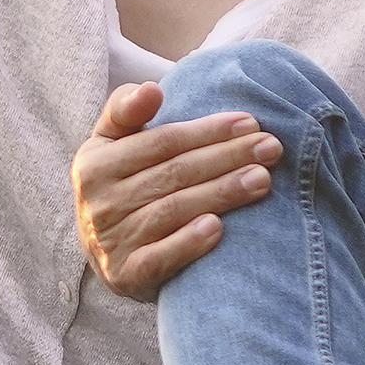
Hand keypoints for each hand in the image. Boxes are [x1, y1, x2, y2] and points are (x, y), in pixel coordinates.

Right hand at [69, 81, 280, 300]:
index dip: (207, 130)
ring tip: (262, 180)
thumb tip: (152, 89)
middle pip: (174, 173)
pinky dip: (189, 242)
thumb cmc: (122, 183)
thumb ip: (128, 110)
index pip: (161, 141)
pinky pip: (160, 257)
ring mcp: (110, 241)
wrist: (107, 253)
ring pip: (173, 210)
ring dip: (221, 194)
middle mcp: (98, 202)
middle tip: (271, 148)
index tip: (249, 121)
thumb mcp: (113, 144)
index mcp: (93, 162)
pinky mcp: (126, 275)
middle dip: (227, 157)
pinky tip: (219, 228)